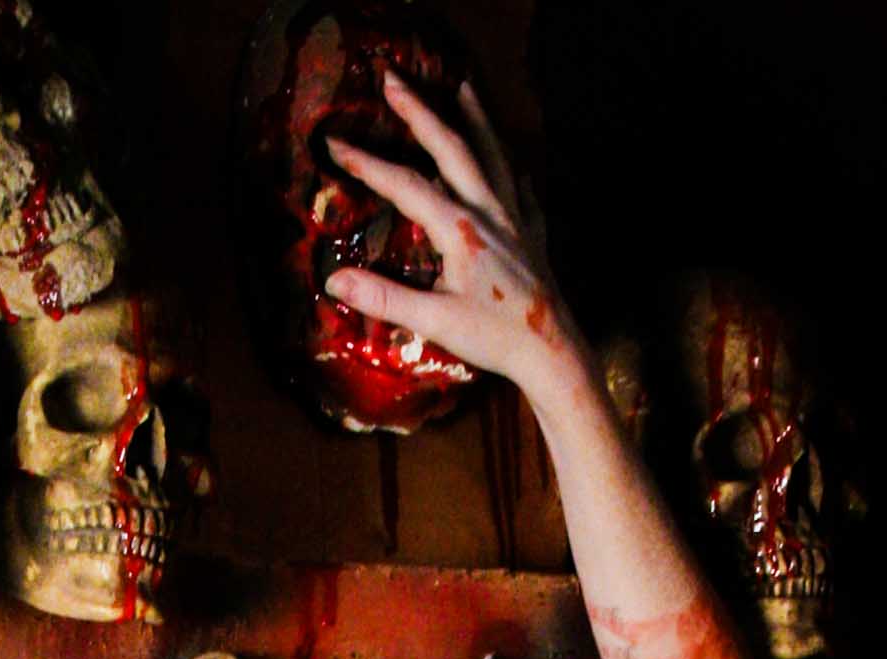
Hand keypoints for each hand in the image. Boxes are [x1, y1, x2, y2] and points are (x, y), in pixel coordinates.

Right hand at [324, 75, 583, 410]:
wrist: (551, 352)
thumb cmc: (493, 338)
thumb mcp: (434, 321)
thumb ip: (384, 297)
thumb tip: (334, 280)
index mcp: (459, 228)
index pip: (404, 185)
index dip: (366, 164)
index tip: (334, 143)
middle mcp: (488, 211)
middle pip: (450, 147)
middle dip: (419, 110)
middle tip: (394, 77)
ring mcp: (515, 218)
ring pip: (493, 155)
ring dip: (476, 119)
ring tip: (464, 87)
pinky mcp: (533, 236)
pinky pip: (523, 191)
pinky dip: (514, 172)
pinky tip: (515, 166)